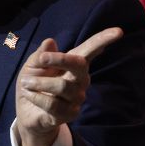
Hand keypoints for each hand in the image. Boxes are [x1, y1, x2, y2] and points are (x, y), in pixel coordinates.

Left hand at [15, 27, 123, 145]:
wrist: (27, 112)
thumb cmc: (33, 83)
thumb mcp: (32, 66)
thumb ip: (40, 55)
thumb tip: (50, 42)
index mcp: (74, 63)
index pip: (91, 49)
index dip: (104, 40)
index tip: (118, 31)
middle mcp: (80, 80)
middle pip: (79, 65)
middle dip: (60, 59)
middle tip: (41, 59)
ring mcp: (77, 97)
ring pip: (61, 86)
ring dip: (38, 82)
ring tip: (26, 82)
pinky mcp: (70, 114)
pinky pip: (53, 104)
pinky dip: (36, 96)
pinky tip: (30, 94)